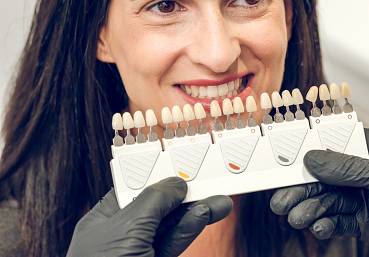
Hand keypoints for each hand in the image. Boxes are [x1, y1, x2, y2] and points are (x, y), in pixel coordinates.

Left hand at [67, 177, 232, 256]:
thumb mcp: (127, 228)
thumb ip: (154, 201)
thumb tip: (175, 184)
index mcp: (105, 218)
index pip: (134, 187)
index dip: (158, 174)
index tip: (181, 163)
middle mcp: (123, 233)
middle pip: (159, 205)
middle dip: (186, 194)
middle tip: (211, 182)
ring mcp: (141, 251)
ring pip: (173, 225)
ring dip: (196, 211)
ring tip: (220, 201)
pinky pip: (177, 241)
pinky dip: (191, 228)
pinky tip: (205, 215)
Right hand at [270, 129, 368, 255]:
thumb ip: (351, 169)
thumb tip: (314, 159)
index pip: (334, 145)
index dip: (308, 152)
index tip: (284, 161)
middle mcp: (365, 172)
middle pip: (324, 177)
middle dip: (302, 188)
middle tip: (281, 200)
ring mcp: (363, 197)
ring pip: (327, 200)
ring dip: (310, 209)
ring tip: (297, 218)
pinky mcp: (365, 221)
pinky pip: (338, 221)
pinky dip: (326, 225)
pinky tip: (321, 228)